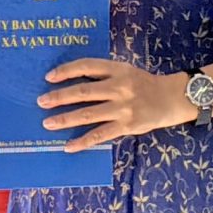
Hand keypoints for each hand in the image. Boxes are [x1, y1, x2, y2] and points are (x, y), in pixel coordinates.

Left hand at [37, 60, 189, 152]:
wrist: (172, 98)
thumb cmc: (144, 84)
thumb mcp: (126, 71)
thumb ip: (104, 74)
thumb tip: (73, 81)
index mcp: (118, 69)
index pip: (87, 66)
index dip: (67, 70)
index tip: (49, 77)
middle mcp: (119, 87)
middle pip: (84, 91)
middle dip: (60, 96)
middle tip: (41, 102)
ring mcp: (123, 108)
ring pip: (89, 114)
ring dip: (66, 119)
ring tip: (48, 123)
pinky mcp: (127, 125)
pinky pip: (101, 134)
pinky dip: (83, 141)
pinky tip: (69, 146)